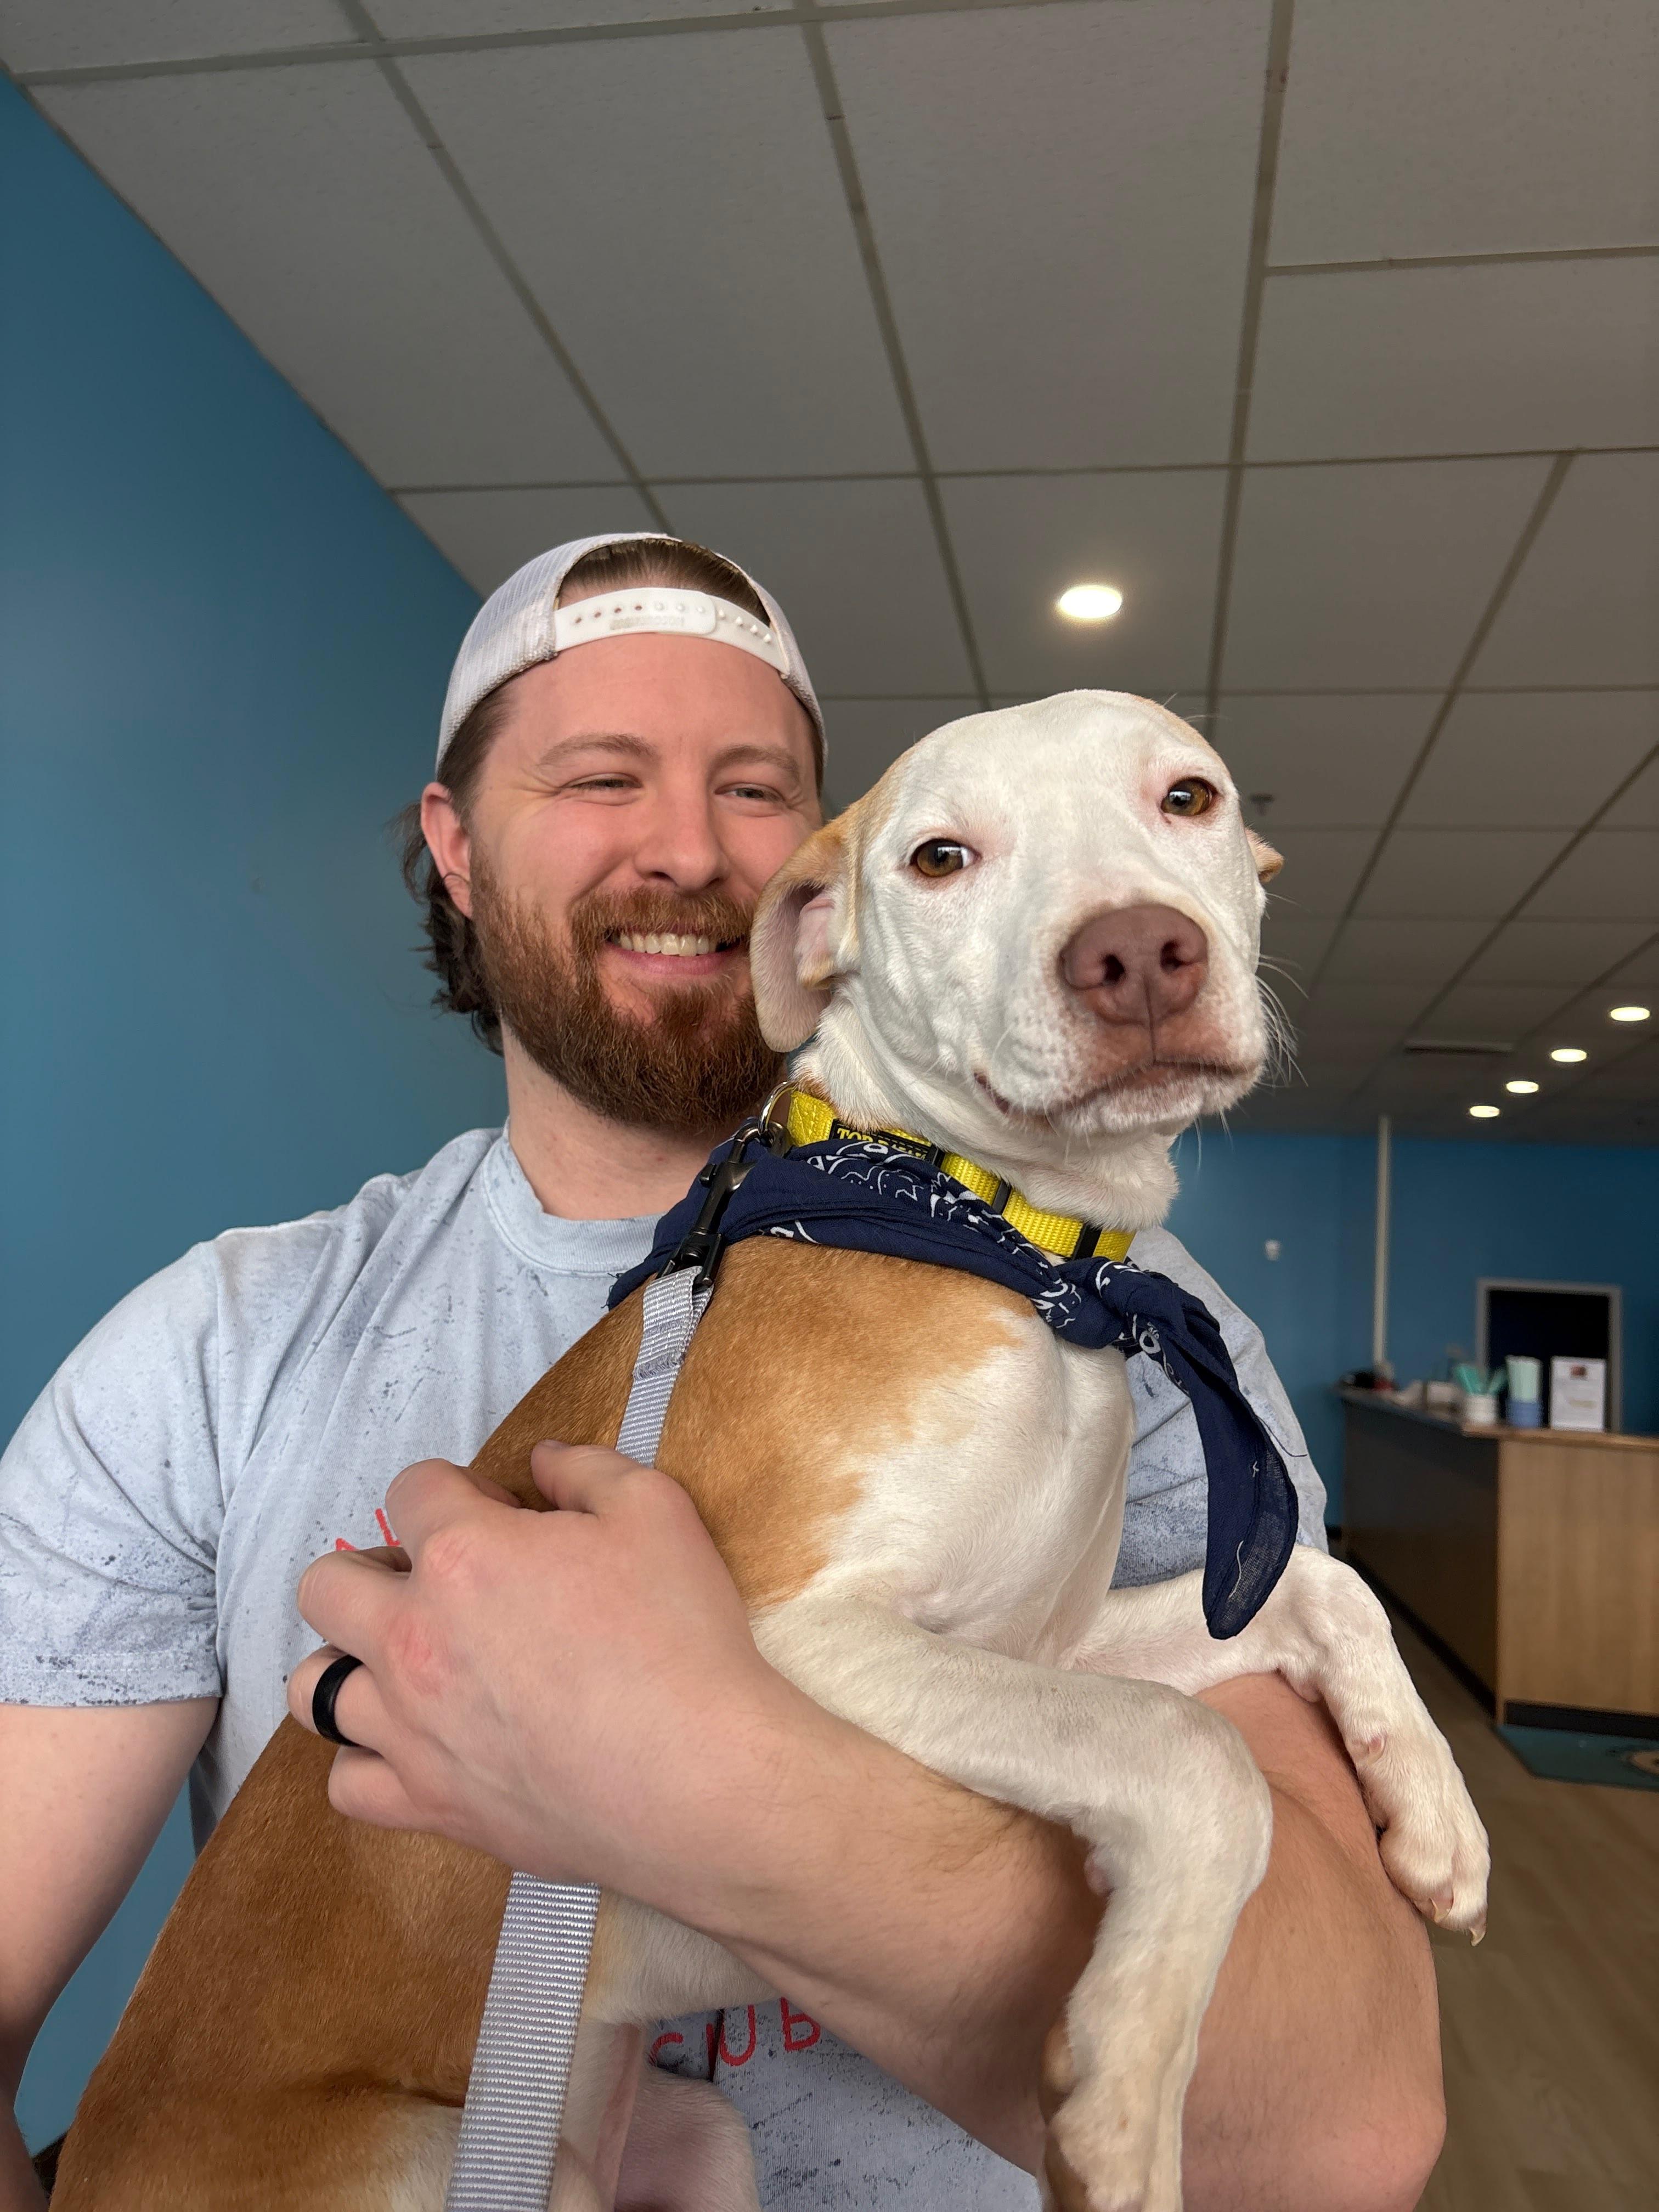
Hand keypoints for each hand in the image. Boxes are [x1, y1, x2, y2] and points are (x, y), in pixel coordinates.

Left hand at [287, 1444, 800, 1907]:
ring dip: (352, 1663)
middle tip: (445, 1589)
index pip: (412, 1488)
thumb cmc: (679, 1637)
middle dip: (376, 1570)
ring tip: (411, 1666)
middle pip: (326, 1585)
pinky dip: (370, 1760)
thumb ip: (586, 1469)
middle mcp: (411, 1637)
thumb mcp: (656, 1510)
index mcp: (462, 1554)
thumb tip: (542, 1461)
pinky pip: (347, 1783)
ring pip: (312, 1686)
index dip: (458, 1491)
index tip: (505, 1519)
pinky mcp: (428, 1803)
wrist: (698, 1776)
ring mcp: (409, 1728)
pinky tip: (420, 1745)